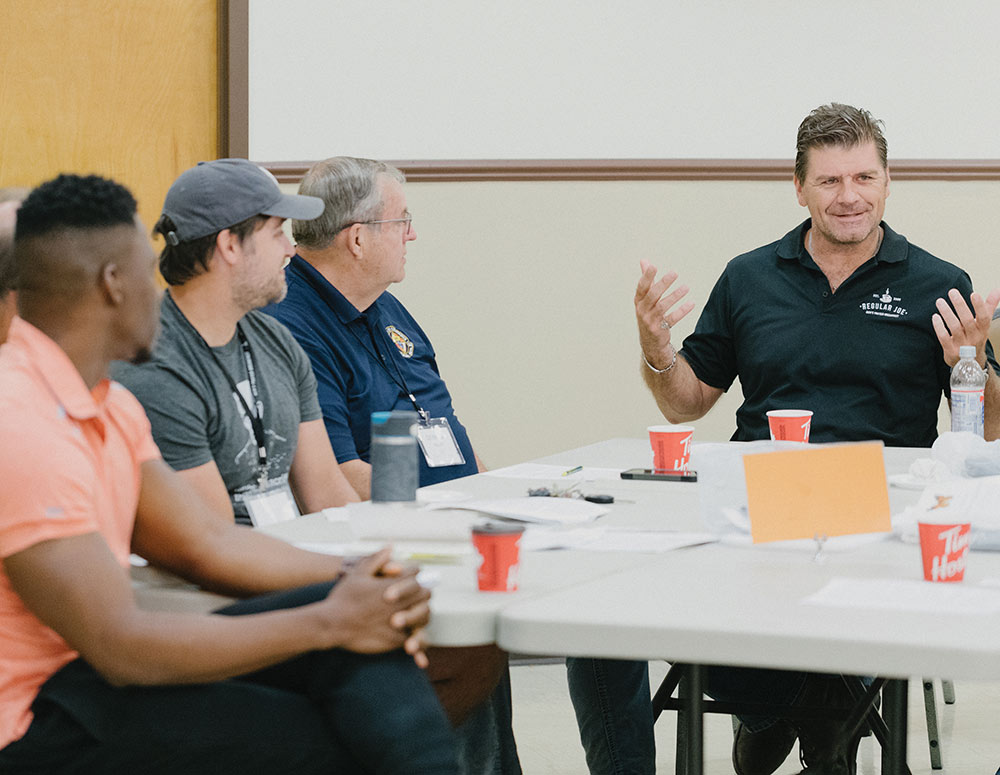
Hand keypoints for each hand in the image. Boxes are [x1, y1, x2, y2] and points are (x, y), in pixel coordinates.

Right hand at [318, 547, 431, 663]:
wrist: (332, 624)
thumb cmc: (344, 597)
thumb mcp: (358, 573)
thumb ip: (377, 559)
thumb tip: (391, 546)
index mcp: (392, 585)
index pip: (416, 573)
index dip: (414, 572)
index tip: (411, 575)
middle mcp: (398, 603)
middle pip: (424, 594)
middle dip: (421, 591)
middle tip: (416, 594)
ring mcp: (398, 622)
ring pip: (423, 615)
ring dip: (420, 612)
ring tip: (413, 611)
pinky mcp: (394, 639)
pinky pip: (412, 634)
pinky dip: (411, 632)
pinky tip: (404, 628)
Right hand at [634, 260, 695, 369]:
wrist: (650, 342)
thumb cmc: (649, 314)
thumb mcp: (645, 298)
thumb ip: (647, 280)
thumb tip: (644, 261)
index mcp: (638, 301)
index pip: (641, 287)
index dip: (646, 277)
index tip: (654, 266)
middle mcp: (642, 311)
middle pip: (652, 295)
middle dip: (663, 284)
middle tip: (674, 273)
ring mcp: (650, 321)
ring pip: (662, 307)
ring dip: (675, 296)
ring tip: (686, 287)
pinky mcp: (660, 329)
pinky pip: (672, 319)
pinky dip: (682, 311)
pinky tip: (691, 303)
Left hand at [932, 287, 999, 366]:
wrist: (970, 363)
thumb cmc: (975, 338)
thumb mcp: (984, 324)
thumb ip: (989, 306)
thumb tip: (996, 290)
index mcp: (983, 330)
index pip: (984, 317)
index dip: (980, 306)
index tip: (974, 294)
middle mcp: (974, 337)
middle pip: (967, 320)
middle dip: (960, 305)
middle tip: (952, 292)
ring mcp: (962, 345)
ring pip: (954, 327)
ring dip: (947, 313)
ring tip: (940, 301)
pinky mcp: (950, 350)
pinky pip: (944, 337)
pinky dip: (939, 327)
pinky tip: (935, 317)